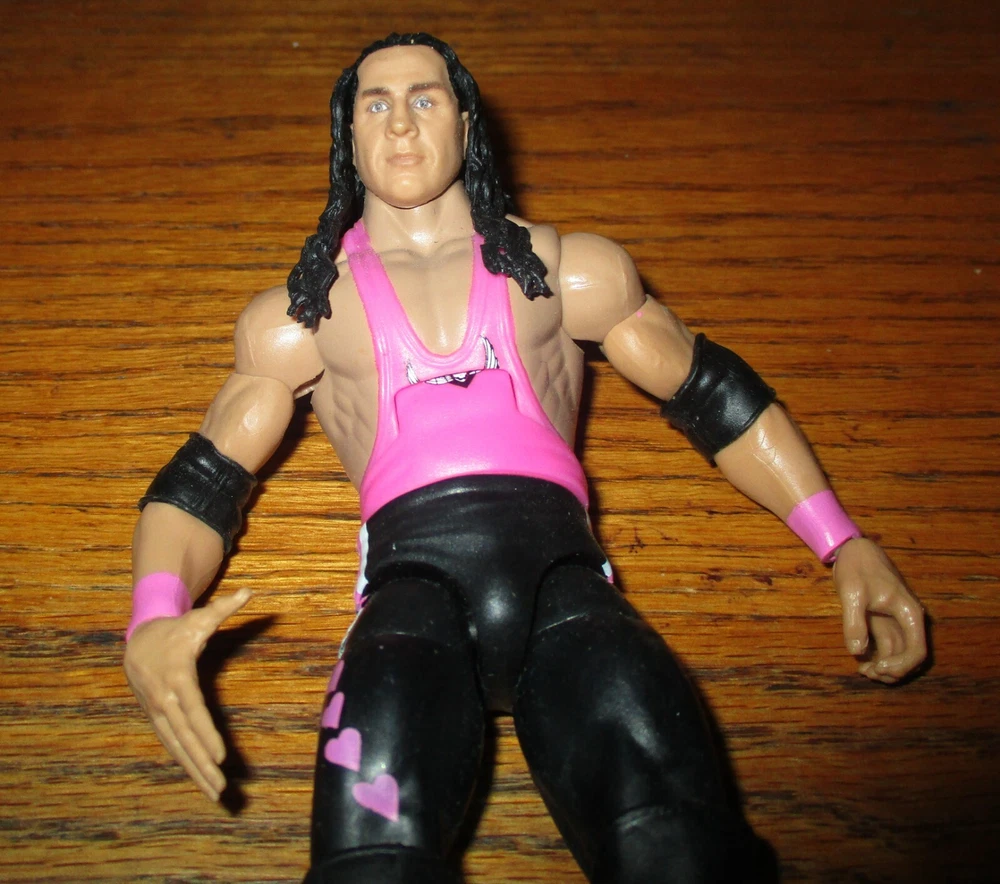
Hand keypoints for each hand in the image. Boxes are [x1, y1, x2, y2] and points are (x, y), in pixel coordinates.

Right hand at [124, 588, 251, 800]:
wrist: (137, 639)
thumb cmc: (176, 629)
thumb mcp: (198, 618)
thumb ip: (224, 609)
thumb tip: (251, 591)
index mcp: (176, 677)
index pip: (194, 712)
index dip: (206, 735)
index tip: (220, 756)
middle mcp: (165, 700)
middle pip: (185, 737)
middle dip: (202, 763)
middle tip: (220, 787)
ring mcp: (159, 712)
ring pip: (177, 747)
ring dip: (194, 771)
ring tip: (214, 793)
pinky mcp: (158, 719)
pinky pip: (172, 745)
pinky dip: (185, 763)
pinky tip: (200, 780)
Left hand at [833, 538, 925, 683]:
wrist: (855, 550)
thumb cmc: (856, 567)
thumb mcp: (852, 593)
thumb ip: (855, 622)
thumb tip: (857, 652)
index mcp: (908, 613)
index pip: (917, 651)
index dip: (900, 666)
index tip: (877, 667)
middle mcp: (908, 620)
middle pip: (911, 657)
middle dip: (892, 671)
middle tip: (866, 672)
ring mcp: (897, 622)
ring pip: (900, 654)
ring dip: (885, 667)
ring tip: (862, 669)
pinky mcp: (885, 621)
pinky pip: (888, 646)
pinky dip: (878, 657)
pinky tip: (860, 659)